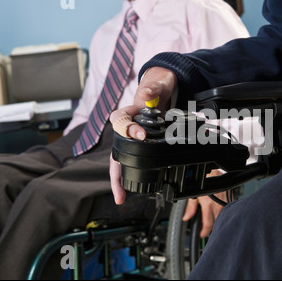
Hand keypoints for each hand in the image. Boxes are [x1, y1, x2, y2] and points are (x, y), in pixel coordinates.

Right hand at [109, 66, 176, 204]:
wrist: (166, 88)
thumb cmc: (158, 85)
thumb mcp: (157, 84)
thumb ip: (152, 89)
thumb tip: (146, 96)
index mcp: (128, 111)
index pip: (119, 121)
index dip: (127, 129)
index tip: (140, 135)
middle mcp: (128, 126)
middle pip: (115, 150)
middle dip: (115, 172)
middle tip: (119, 190)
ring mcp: (135, 136)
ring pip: (121, 159)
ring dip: (120, 178)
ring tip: (120, 196)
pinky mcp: (144, 143)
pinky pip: (135, 159)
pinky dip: (133, 174)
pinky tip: (132, 188)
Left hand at [182, 170, 227, 237]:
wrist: (214, 172)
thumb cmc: (204, 181)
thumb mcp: (194, 195)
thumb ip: (190, 208)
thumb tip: (186, 217)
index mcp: (208, 206)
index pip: (208, 224)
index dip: (205, 232)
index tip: (202, 234)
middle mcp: (217, 205)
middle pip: (216, 223)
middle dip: (211, 228)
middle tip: (207, 231)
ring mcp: (224, 203)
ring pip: (222, 217)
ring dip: (218, 221)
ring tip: (213, 224)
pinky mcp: (229, 199)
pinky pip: (227, 210)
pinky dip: (224, 213)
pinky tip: (220, 214)